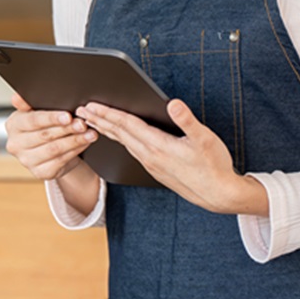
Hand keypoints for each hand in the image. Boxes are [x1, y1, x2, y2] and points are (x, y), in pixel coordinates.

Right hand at [5, 92, 98, 181]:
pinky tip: (85, 142)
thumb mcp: (38, 111)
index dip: (51, 118)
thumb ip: (29, 103)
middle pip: (45, 135)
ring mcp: (27, 160)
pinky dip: (76, 150)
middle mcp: (16, 145)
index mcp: (13, 125)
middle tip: (83, 123)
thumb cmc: (44, 125)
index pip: (33, 120)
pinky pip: (61, 160)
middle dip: (67, 128)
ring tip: (90, 133)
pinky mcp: (40, 172)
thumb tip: (18, 97)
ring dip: (75, 140)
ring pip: (55, 149)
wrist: (50, 149)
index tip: (68, 116)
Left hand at [75, 99, 268, 216]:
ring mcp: (151, 164)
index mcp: (158, 146)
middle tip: (81, 111)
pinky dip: (120, 140)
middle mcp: (150, 156)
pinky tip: (119, 138)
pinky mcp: (156, 169)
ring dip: (106, 130)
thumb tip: (172, 104)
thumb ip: (186, 120)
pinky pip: (131, 151)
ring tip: (93, 122)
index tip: (92, 105)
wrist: (218, 194)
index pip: (127, 125)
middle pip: (119, 134)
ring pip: (123, 143)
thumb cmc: (213, 166)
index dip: (109, 113)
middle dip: (99, 120)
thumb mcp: (204, 139)